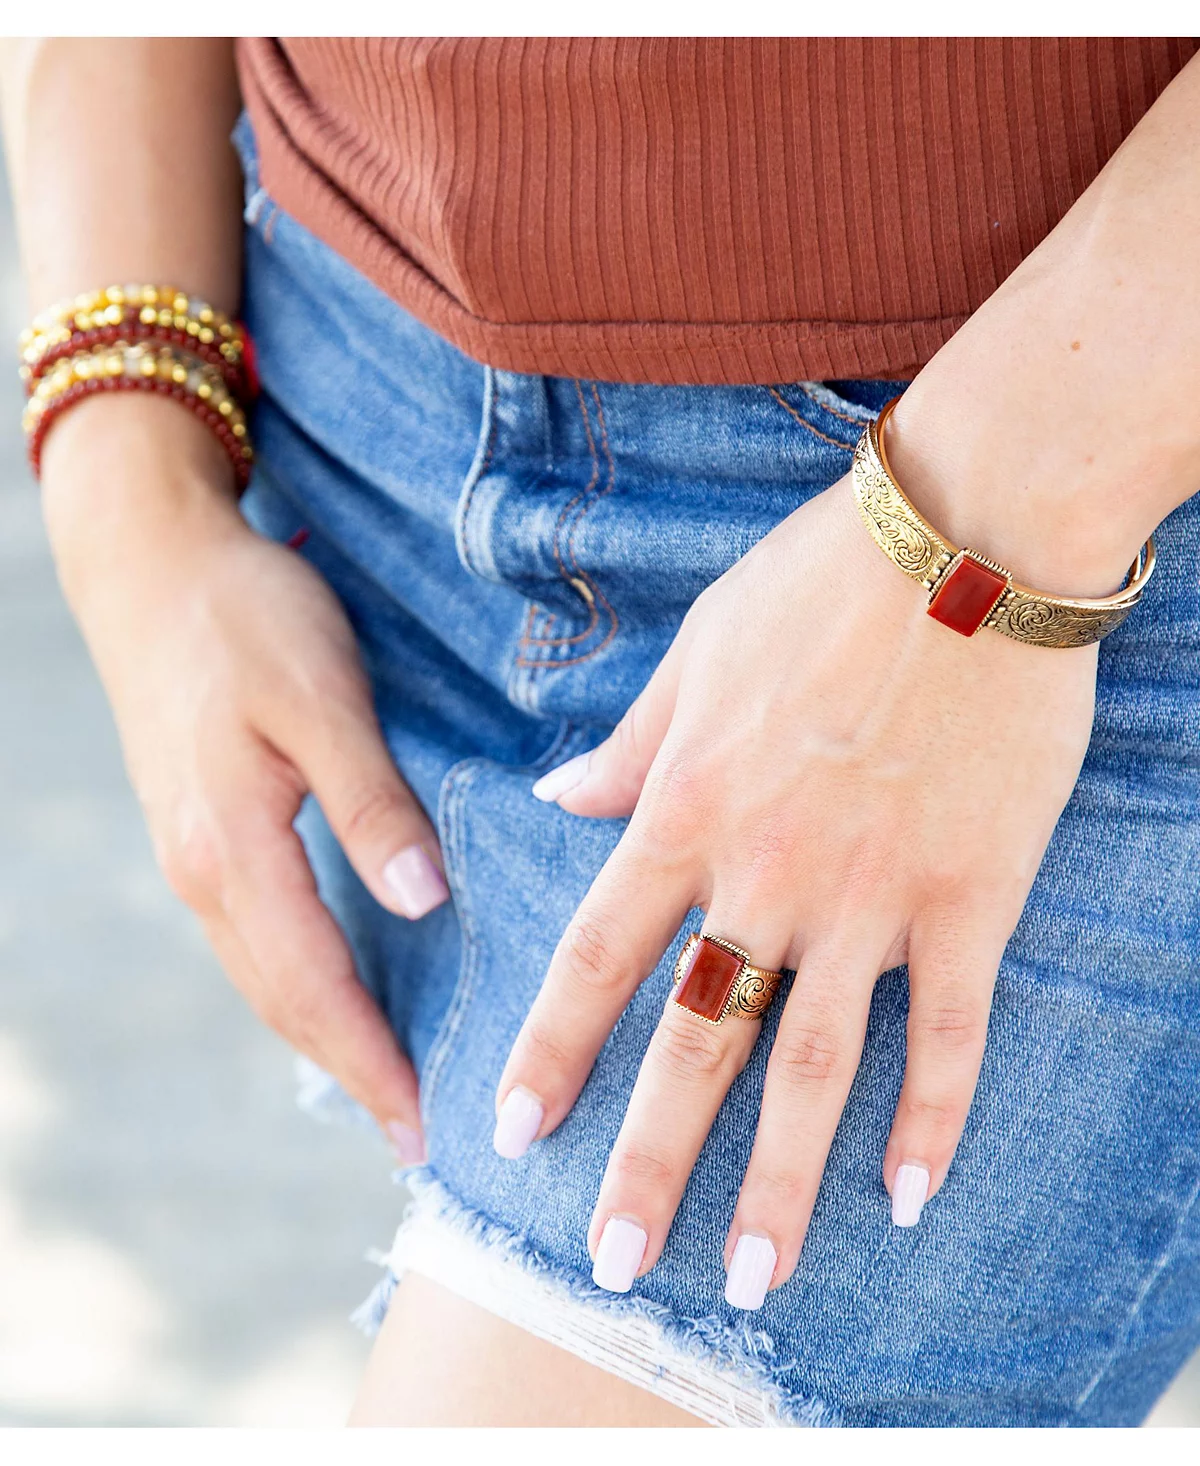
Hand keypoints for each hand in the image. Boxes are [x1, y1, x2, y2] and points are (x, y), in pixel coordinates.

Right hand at [42, 396, 446, 1159]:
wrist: (153, 564)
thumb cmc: (246, 617)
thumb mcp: (322, 698)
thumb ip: (371, 802)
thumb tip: (422, 902)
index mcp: (233, 850)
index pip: (315, 987)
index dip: (371, 1059)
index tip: (421, 1121)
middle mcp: (203, 872)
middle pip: (283, 1002)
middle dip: (349, 1070)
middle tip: (412, 1130)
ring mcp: (193, 856)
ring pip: (264, 975)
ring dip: (323, 1034)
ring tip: (384, 1079)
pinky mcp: (200, 832)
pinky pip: (255, 937)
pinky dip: (300, 982)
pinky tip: (338, 988)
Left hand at [495, 464, 1097, 1305]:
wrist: (968, 538)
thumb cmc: (818, 581)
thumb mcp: (694, 653)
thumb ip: (627, 745)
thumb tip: (558, 797)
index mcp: (688, 809)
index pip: (598, 958)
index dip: (553, 1052)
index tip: (517, 1131)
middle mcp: (767, 872)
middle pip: (696, 1043)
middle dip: (649, 1162)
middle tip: (611, 1263)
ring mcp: (871, 894)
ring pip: (816, 1068)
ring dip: (781, 1184)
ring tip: (753, 1277)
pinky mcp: (970, 895)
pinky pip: (951, 1032)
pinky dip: (934, 1118)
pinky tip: (910, 1194)